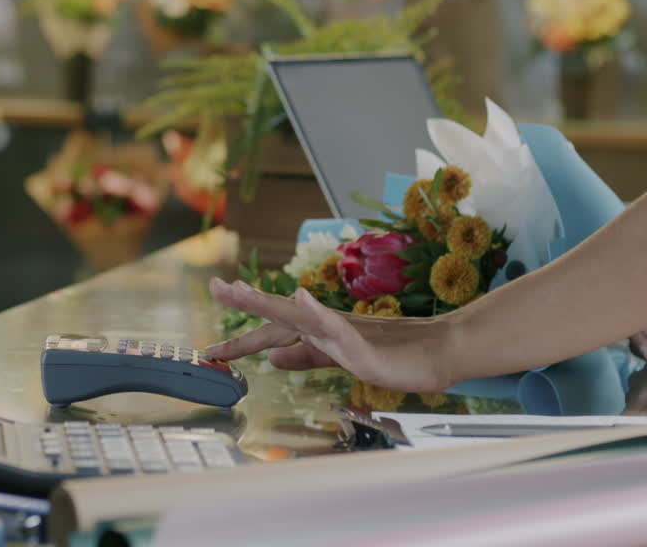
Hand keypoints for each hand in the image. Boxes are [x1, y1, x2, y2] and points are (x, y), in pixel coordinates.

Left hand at [205, 279, 453, 393]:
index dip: (240, 339)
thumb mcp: (336, 358)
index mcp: (317, 332)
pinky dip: (315, 311)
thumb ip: (304, 356)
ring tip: (240, 290)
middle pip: (278, 314)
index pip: (272, 331)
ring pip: (299, 314)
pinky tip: (301, 298)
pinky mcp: (360, 343)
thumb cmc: (393, 354)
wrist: (437, 353)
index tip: (210, 347)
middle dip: (244, 302)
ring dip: (269, 302)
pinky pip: (334, 325)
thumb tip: (270, 357)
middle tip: (215, 288)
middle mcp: (324, 326)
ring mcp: (342, 331)